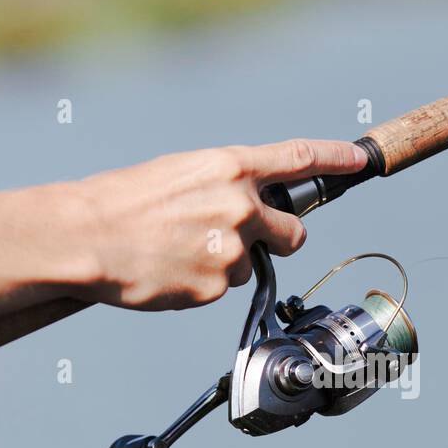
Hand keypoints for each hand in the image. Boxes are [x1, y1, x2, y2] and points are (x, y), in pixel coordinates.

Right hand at [77, 138, 366, 309]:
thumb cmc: (122, 201)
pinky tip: (170, 272)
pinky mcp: (217, 286)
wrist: (86, 236)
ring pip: (251, 265)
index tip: (361, 160)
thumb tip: (248, 202)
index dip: (336, 158)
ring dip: (226, 264)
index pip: (299, 158)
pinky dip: (201, 285)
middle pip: (292, 232)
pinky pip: (223, 289)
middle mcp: (240, 205)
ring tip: (178, 253)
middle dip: (277, 240)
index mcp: (230, 168)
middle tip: (242, 241)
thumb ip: (223, 185)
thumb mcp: (180, 173)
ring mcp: (232, 248)